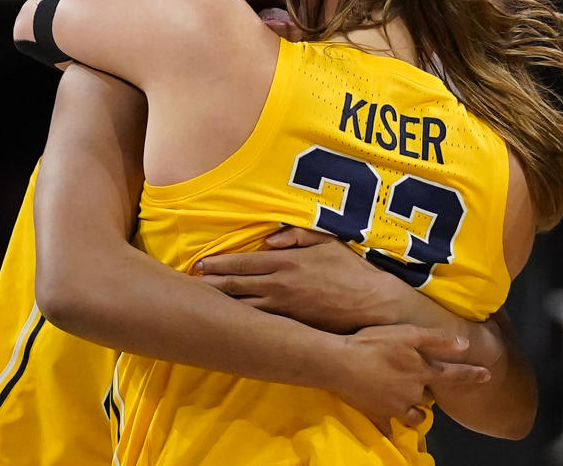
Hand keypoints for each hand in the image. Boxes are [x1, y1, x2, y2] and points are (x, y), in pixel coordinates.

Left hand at [196, 226, 396, 332]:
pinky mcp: (291, 325)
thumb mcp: (328, 242)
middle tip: (189, 285)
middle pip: (236, 286)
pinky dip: (240, 321)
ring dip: (220, 305)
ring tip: (200, 304)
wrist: (373, 305)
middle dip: (211, 285)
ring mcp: (284, 309)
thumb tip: (269, 239)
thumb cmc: (352, 271)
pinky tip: (228, 322)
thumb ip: (297, 236)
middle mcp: (280, 286)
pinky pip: (259, 323)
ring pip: (242, 307)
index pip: (244, 262)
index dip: (219, 264)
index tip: (201, 265)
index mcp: (287, 262)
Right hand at [332, 324, 489, 436]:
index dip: (472, 375)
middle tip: (421, 381)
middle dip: (428, 392)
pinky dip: (391, 426)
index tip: (487, 376)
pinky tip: (389, 423)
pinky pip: (389, 427)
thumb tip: (465, 345)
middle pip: (430, 398)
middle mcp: (414, 393)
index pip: (454, 375)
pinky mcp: (377, 415)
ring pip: (414, 416)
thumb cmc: (375, 343)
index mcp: (423, 372)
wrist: (341, 363)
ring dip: (415, 410)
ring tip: (410, 401)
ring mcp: (395, 407)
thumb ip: (437, 339)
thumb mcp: (408, 333)